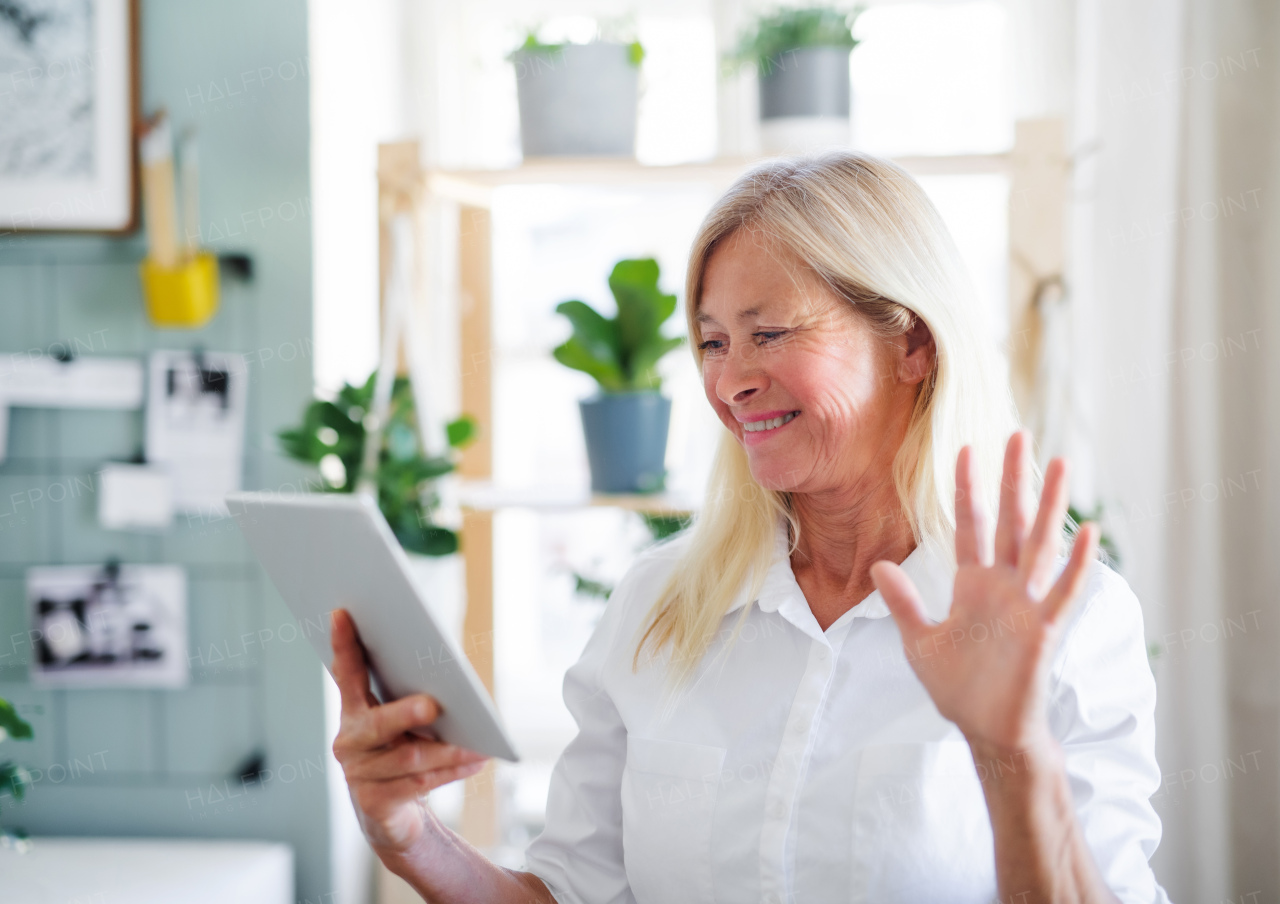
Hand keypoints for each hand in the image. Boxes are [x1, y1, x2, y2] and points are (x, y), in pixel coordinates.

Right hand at [329, 608, 488, 855]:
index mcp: (354, 711)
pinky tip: (475, 761)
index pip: (346, 673)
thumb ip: (414, 697)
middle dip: (406, 713)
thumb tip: (452, 684)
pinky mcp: (373, 803)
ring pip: (408, 757)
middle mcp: (349, 740)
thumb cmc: (403, 752)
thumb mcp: (405, 723)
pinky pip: (418, 785)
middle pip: (379, 723)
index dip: (343, 644)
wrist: (389, 815)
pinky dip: (450, 771)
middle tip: (433, 706)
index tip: (342, 613)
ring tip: (478, 744)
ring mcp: (358, 774)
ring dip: (448, 750)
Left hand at [870, 431, 1098, 753]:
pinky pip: (1062, 593)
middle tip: (1018, 434)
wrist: (986, 730)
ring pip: (1040, 545)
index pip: (970, 525)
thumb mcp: (919, 641)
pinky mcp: (1043, 632)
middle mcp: (1002, 586)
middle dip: (1012, 479)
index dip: (968, 488)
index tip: (967, 448)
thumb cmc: (959, 688)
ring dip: (1050, 507)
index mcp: (973, 584)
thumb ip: (903, 602)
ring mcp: (1026, 605)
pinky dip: (1077, 565)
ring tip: (1061, 464)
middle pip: (1008, 521)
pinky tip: (1087, 532)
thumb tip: (879, 564)